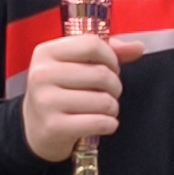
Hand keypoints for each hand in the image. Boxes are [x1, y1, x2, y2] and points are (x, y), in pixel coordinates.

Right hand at [20, 31, 123, 163]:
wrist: (34, 130)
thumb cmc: (60, 92)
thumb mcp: (74, 66)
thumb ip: (106, 53)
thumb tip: (139, 47)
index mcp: (46, 52)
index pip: (92, 44)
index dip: (111, 57)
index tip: (110, 68)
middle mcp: (42, 75)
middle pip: (101, 74)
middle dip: (115, 86)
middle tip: (109, 93)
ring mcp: (46, 101)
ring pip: (104, 101)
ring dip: (112, 107)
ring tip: (103, 109)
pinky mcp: (54, 127)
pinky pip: (99, 122)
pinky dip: (109, 124)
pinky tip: (103, 124)